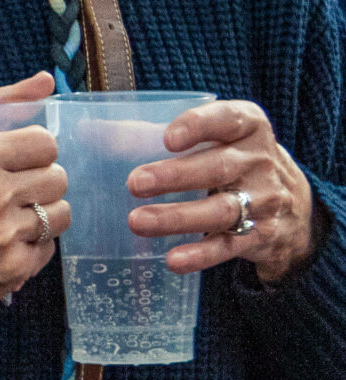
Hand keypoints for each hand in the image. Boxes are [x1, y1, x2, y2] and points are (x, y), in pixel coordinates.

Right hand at [0, 72, 70, 335]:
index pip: (46, 143)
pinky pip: (47, 249)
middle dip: (37, 183)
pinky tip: (1, 245)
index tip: (14, 163)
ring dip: (38, 215)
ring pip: (59, 214)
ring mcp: (3, 235)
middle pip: (58, 178)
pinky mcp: (11, 269)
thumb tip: (46, 80)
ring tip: (8, 219)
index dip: (32, 152)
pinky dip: (28, 247)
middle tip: (10, 193)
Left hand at [130, 99, 323, 282]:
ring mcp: (264, 200)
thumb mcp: (207, 139)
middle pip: (218, 168)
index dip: (199, 126)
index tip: (167, 138)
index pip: (229, 119)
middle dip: (176, 176)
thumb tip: (88, 132)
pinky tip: (172, 260)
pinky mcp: (260, 235)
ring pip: (221, 210)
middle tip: (134, 183)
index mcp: (248, 127)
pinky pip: (228, 246)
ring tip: (137, 222)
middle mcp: (259, 161)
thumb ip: (151, 134)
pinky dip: (200, 254)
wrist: (292, 205)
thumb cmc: (229, 160)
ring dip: (177, 217)